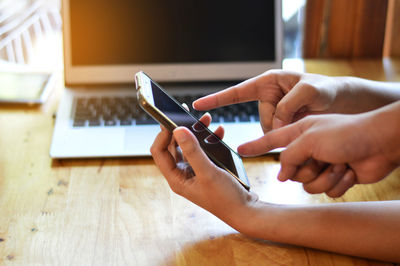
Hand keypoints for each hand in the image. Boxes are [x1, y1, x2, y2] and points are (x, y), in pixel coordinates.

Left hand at [150, 114, 257, 228]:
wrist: (245, 210)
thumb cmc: (225, 198)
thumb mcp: (208, 172)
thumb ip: (193, 151)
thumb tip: (177, 130)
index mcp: (176, 178)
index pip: (159, 152)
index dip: (162, 134)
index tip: (171, 119)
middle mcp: (182, 175)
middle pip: (173, 146)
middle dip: (180, 129)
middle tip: (186, 113)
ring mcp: (194, 172)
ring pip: (189, 146)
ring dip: (196, 132)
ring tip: (206, 120)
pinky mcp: (206, 169)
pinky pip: (202, 150)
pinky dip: (209, 140)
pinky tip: (219, 133)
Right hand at [193, 70, 341, 131]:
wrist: (348, 105)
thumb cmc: (330, 89)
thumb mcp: (311, 91)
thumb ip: (288, 106)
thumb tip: (275, 127)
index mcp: (269, 83)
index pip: (238, 92)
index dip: (217, 99)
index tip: (198, 105)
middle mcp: (271, 98)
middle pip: (262, 120)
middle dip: (278, 127)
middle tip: (298, 124)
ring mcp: (278, 113)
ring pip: (271, 133)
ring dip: (286, 136)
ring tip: (307, 126)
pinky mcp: (286, 126)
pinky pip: (279, 138)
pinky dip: (289, 141)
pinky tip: (303, 136)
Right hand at [237, 103, 399, 196]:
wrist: (382, 143)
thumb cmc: (347, 132)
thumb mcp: (310, 139)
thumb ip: (290, 156)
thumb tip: (282, 174)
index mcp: (299, 132)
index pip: (271, 140)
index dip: (255, 146)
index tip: (240, 149)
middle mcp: (308, 148)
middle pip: (290, 170)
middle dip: (306, 169)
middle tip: (321, 159)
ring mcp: (322, 163)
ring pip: (306, 184)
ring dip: (325, 177)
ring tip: (340, 165)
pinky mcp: (334, 177)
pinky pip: (324, 191)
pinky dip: (337, 183)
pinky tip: (349, 172)